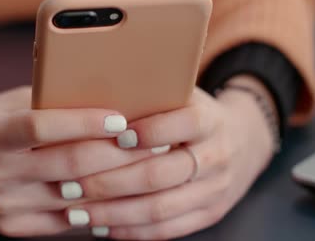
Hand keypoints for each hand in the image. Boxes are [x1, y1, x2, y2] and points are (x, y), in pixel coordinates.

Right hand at [0, 86, 157, 236]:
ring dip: (118, 184)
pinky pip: (67, 222)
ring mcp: (5, 206)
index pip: (41, 128)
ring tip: (149, 167)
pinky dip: (98, 207)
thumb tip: (104, 95)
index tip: (121, 118)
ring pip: (75, 198)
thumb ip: (47, 104)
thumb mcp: (6, 106)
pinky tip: (124, 194)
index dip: (84, 123)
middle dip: (118, 154)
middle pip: (69, 166)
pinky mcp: (13, 227)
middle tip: (154, 142)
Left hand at [63, 76, 276, 239]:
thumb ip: (152, 94)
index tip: (112, 136)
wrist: (243, 142)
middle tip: (71, 184)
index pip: (184, 124)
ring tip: (77, 212)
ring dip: (113, 213)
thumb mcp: (183, 94)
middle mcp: (216, 156)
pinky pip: (167, 229)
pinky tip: (101, 227)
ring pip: (160, 209)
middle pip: (160, 174)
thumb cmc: (193, 113)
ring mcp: (215, 190)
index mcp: (209, 120)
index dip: (149, 131)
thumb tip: (95, 88)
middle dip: (110, 182)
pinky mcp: (209, 214)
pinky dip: (131, 231)